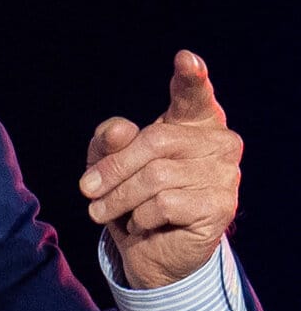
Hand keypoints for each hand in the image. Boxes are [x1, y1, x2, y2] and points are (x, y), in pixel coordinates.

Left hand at [80, 50, 241, 290]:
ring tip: (106, 211)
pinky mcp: (220, 206)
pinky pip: (164, 204)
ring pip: (156, 177)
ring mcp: (225, 174)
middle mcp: (219, 142)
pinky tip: (142, 224)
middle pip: (155, 141)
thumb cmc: (133, 197)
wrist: (150, 250)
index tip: (185, 60)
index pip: (194, 95)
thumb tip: (119, 130)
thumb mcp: (111, 165)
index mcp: (195, 122)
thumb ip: (110, 143)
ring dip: (119, 198)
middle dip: (112, 169)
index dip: (191, 78)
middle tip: (86, 190)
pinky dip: (140, 217)